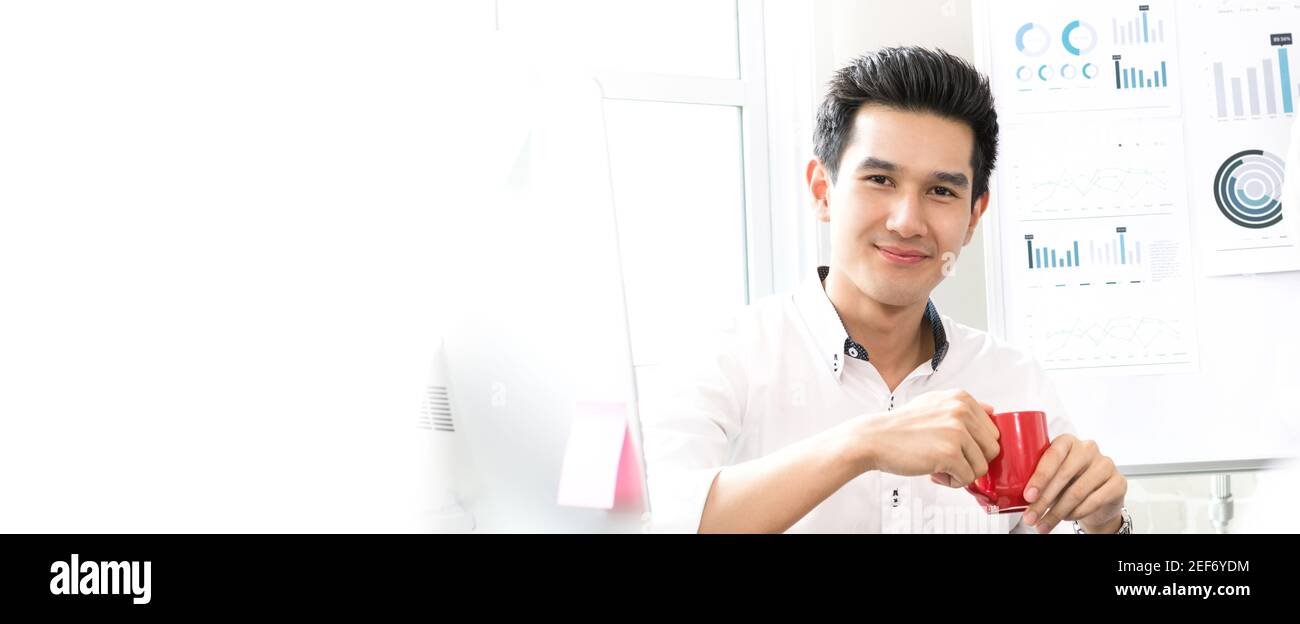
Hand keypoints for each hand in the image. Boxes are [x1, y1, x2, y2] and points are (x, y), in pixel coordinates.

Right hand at [855, 389, 999, 487]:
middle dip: (971, 460)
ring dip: (961, 473)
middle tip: (948, 459)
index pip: (992, 431)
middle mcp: (961, 411)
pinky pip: (967, 478)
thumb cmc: (900, 426)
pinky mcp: (950, 453)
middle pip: (992, 449)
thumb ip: (963, 407)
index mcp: (961, 398)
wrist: (874, 438)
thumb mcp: (933, 403)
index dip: (975, 446)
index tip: (958, 448)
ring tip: (939, 466)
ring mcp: (957, 432)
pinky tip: (934, 472)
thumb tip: (991, 410)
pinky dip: (952, 482)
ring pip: (982, 467)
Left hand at [1021, 434, 1126, 532]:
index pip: (1052, 456)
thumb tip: (1014, 495)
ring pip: (1077, 492)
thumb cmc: (1070, 482)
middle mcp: (1088, 448)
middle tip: (1030, 517)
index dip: (1039, 478)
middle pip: (1063, 476)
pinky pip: (1094, 500)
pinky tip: (1067, 518)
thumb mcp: (1053, 475)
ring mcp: (1105, 464)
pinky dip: (1077, 513)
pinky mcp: (1118, 481)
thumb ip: (1039, 477)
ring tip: (1043, 524)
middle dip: (1043, 501)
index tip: (1027, 496)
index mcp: (1067, 441)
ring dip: (1057, 512)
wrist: (1099, 496)